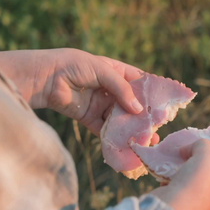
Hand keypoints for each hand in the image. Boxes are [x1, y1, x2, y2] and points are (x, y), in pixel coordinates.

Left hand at [0, 48, 150, 135]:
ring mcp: (99, 103)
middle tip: (158, 126)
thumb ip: (121, 89)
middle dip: (144, 115)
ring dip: (132, 128)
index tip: (165, 104)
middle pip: (131, 103)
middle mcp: (109, 88)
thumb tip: (138, 109)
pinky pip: (105, 129)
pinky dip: (115, 137)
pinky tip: (127, 144)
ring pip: (120, 118)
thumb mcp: (102, 70)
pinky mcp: (89, 117)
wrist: (45, 77)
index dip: (151, 92)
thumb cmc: (74, 65)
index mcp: (114, 71)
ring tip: (147, 139)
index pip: (138, 82)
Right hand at [150, 139, 209, 209]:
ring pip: (199, 187)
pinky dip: (174, 178)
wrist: (172, 209)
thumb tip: (188, 149)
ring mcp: (197, 204)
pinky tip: (167, 169)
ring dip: (191, 173)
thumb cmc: (196, 183)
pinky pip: (180, 188)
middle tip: (207, 162)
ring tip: (182, 159)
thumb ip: (203, 144)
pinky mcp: (179, 204)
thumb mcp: (205, 153)